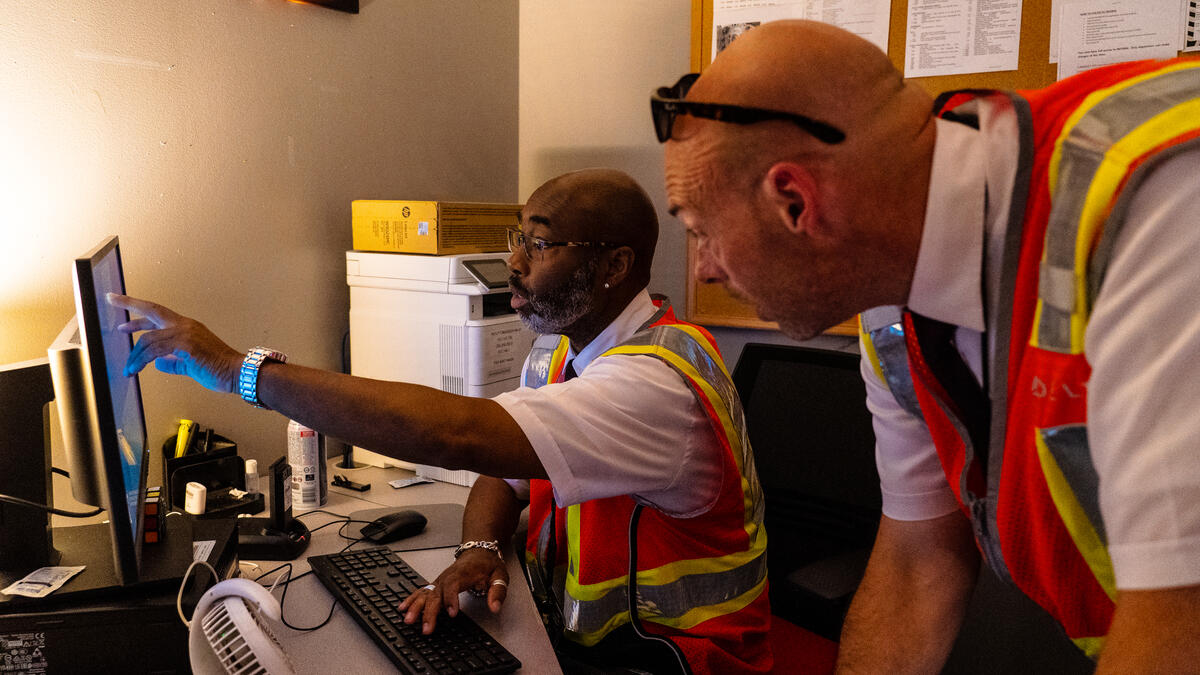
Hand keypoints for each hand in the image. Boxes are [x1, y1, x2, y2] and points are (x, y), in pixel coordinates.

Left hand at [107, 293, 241, 393]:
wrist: (236, 372)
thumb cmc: (218, 369)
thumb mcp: (190, 364)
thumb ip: (173, 361)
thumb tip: (159, 363)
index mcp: (186, 327)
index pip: (158, 314)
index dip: (139, 311)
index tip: (122, 306)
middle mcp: (185, 325)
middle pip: (152, 310)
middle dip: (129, 304)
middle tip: (111, 299)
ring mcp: (185, 333)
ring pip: (149, 338)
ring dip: (134, 355)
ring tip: (128, 369)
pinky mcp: (186, 344)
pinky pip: (155, 350)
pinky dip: (142, 360)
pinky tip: (138, 368)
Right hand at [398, 548, 507, 634]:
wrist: (478, 551)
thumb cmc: (487, 564)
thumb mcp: (500, 575)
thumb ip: (498, 591)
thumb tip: (495, 607)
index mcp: (463, 574)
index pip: (454, 585)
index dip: (451, 599)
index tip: (452, 614)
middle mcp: (448, 577)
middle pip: (436, 593)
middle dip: (429, 611)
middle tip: (426, 628)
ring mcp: (440, 580)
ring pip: (425, 593)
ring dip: (416, 607)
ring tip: (408, 620)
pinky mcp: (436, 584)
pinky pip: (421, 591)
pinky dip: (411, 599)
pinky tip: (403, 608)